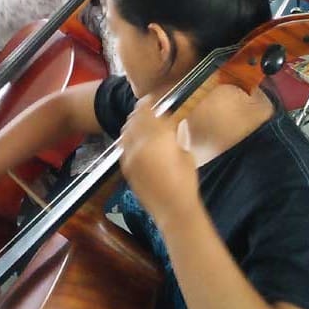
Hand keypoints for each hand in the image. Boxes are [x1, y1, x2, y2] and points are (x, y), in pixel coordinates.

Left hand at [120, 96, 199, 228]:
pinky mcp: (125, 167)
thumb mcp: (184, 151)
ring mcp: (130, 156)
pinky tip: (136, 140)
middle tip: (148, 109)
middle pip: (134, 119)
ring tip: (141, 124)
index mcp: (157, 137)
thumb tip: (171, 122)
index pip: (147, 111)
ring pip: (125, 131)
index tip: (153, 99)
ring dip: (132, 124)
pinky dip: (128, 139)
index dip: (149, 102)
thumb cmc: (185, 180)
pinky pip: (123, 146)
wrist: (172, 208)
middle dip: (140, 112)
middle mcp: (139, 143)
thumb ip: (174, 134)